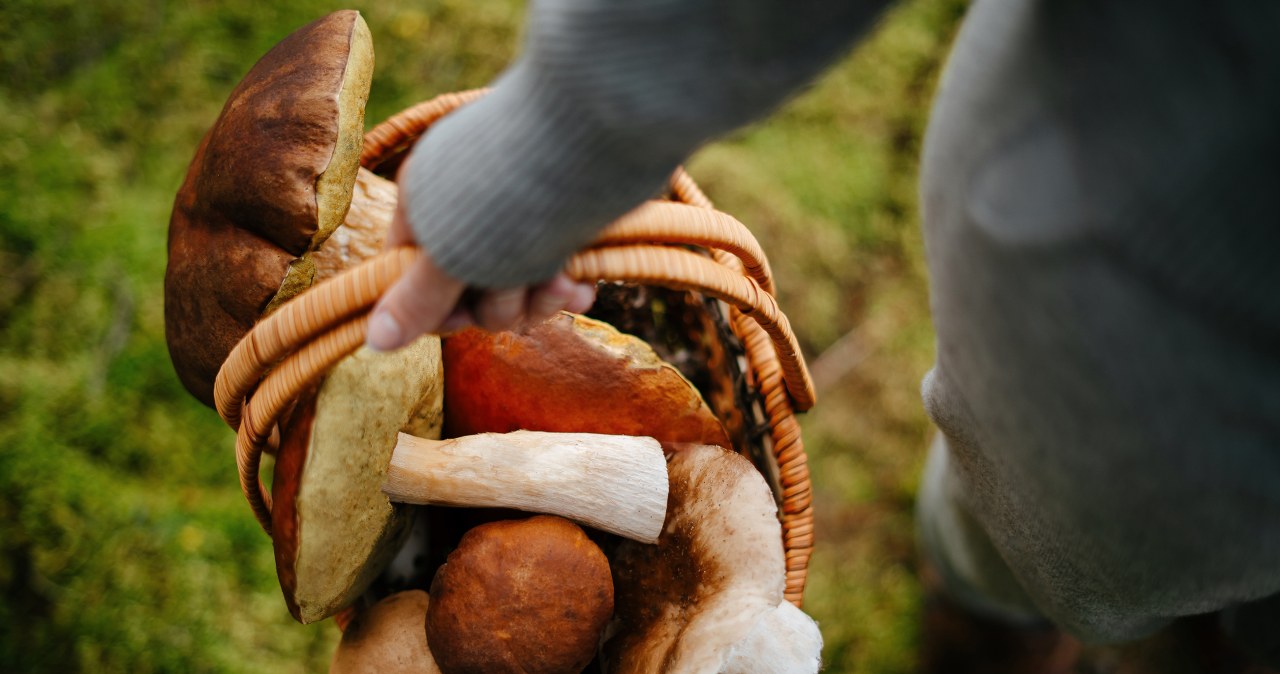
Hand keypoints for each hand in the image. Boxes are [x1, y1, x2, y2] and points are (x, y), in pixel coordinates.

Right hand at [365, 189, 596, 351]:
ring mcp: (516, 214)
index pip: (411, 278)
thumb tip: (374, 340)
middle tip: (521, 289)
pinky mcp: (561, 221)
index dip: (434, 311)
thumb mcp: (454, 256)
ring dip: (537, 297)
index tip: (459, 321)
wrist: (596, 135)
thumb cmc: (510, 194)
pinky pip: (554, 274)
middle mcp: (466, 209)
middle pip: (469, 292)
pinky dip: (566, 287)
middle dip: (499, 304)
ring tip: (559, 280)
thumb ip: (416, 299)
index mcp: (423, 204)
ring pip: (515, 288)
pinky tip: (581, 287)